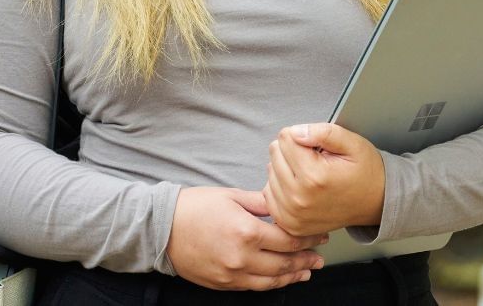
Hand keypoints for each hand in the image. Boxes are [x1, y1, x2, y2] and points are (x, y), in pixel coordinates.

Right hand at [165, 187, 326, 290]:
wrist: (162, 229)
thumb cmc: (195, 207)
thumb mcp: (232, 196)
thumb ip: (262, 202)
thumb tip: (285, 202)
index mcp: (247, 231)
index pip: (289, 239)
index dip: (309, 238)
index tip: (320, 235)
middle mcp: (242, 257)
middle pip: (285, 262)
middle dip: (306, 259)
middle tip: (321, 257)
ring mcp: (232, 274)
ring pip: (272, 280)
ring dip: (293, 276)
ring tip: (307, 271)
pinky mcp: (223, 284)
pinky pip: (254, 288)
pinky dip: (272, 284)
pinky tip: (281, 279)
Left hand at [263, 122, 385, 236]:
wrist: (376, 203)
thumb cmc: (364, 172)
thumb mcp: (352, 143)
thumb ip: (323, 132)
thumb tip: (296, 132)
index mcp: (314, 177)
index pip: (285, 138)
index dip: (302, 135)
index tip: (317, 146)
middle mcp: (299, 199)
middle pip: (275, 154)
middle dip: (293, 151)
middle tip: (316, 161)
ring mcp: (292, 215)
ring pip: (270, 173)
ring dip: (286, 169)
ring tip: (310, 175)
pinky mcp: (289, 224)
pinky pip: (268, 195)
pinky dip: (281, 187)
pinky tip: (300, 187)